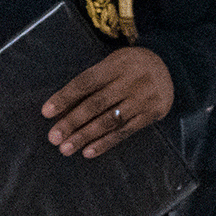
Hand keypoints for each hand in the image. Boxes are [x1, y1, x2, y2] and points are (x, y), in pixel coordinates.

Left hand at [42, 46, 175, 158]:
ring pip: (109, 120)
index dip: (65, 97)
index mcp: (116, 64)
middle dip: (72, 122)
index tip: (46, 112)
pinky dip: (105, 142)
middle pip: (96, 103)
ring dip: (85, 136)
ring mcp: (142, 98)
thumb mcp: (113, 64)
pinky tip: (89, 151)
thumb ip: (93, 83)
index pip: (86, 82)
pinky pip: (125, 131)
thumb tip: (62, 109)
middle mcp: (130, 80)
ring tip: (66, 148)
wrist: (169, 68)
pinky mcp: (152, 113)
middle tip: (54, 137)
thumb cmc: (130, 67)